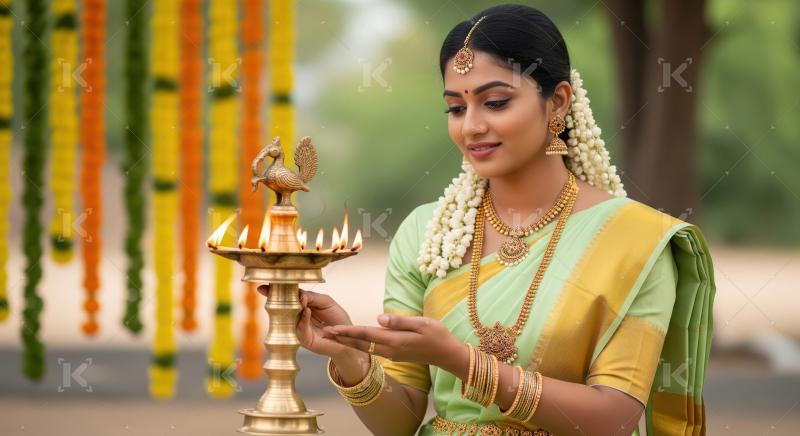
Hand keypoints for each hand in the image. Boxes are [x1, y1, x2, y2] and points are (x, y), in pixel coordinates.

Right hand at [257, 285, 353, 357]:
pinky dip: (303, 318)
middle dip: (277, 299)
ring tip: (299, 299)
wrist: (348, 337)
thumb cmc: (337, 319)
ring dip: (292, 307)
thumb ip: (313, 297)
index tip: (264, 287)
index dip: (275, 292)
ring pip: (289, 318)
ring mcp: (298, 328)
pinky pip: (300, 328)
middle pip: (283, 307)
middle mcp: (297, 317)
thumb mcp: (326, 302)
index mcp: (302, 306)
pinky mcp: (303, 339)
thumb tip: (300, 295)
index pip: (287, 298)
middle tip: (270, 291)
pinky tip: (307, 311)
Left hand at [321, 314, 468, 374]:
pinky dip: (359, 344)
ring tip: (333, 336)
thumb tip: (379, 317)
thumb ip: (400, 321)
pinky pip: (372, 349)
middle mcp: (390, 350)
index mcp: (395, 341)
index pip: (365, 334)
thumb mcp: (422, 323)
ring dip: (348, 342)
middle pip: (360, 343)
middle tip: (324, 333)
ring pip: (364, 347)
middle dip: (341, 338)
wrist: (448, 355)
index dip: (347, 331)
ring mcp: (392, 354)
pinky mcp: (395, 355)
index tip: (331, 328)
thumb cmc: (438, 335)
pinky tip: (353, 340)